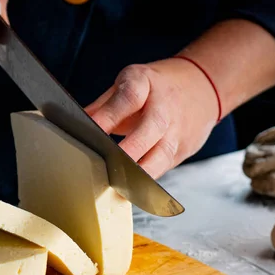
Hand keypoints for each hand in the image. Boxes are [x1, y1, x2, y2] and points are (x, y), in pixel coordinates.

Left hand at [85, 58, 219, 178]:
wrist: (201, 86)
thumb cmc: (155, 88)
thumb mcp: (128, 84)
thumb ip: (102, 107)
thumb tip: (73, 123)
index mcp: (145, 83)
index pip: (129, 97)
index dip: (110, 115)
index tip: (92, 130)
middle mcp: (164, 106)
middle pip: (151, 128)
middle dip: (131, 150)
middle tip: (110, 165)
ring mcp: (177, 129)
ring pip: (163, 154)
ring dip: (142, 173)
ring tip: (122, 188)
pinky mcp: (184, 149)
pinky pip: (166, 168)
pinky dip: (150, 181)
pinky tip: (134, 192)